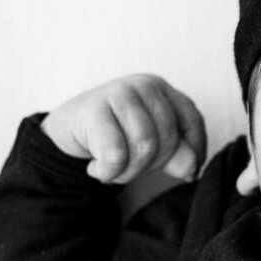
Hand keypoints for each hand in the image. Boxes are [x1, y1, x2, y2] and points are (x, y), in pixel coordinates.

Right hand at [41, 74, 207, 184]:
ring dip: (127, 172)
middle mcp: (144, 86)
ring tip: (113, 168)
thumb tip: (190, 168)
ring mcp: (119, 92)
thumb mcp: (151, 147)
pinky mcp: (93, 109)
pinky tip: (96, 167)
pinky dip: (107, 172)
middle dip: (150, 166)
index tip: (185, 174)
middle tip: (128, 167)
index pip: (192, 120)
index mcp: (162, 90)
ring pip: (144, 147)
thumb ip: (177, 155)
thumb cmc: (114, 136)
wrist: (66, 133)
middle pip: (168, 139)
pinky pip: (115, 154)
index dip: (194, 151)